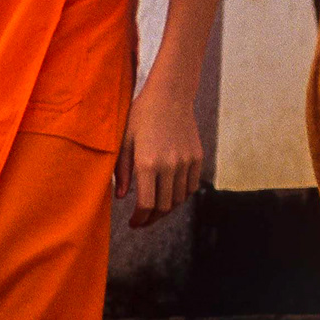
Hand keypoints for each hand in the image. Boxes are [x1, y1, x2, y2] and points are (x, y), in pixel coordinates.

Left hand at [115, 74, 202, 228]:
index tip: (133, 224)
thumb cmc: (141, 116)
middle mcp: (169, 165)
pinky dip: (181, 196)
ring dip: (166, 209)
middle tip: (143, 221)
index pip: (146, 204)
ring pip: (178, 199)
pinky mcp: (197, 158)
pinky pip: (191, 186)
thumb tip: (122, 197)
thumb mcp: (125, 141)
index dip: (139, 219)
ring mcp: (186, 162)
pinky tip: (170, 194)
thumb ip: (123, 171)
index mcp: (147, 163)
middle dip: (151, 219)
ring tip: (155, 208)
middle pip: (163, 207)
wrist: (170, 95)